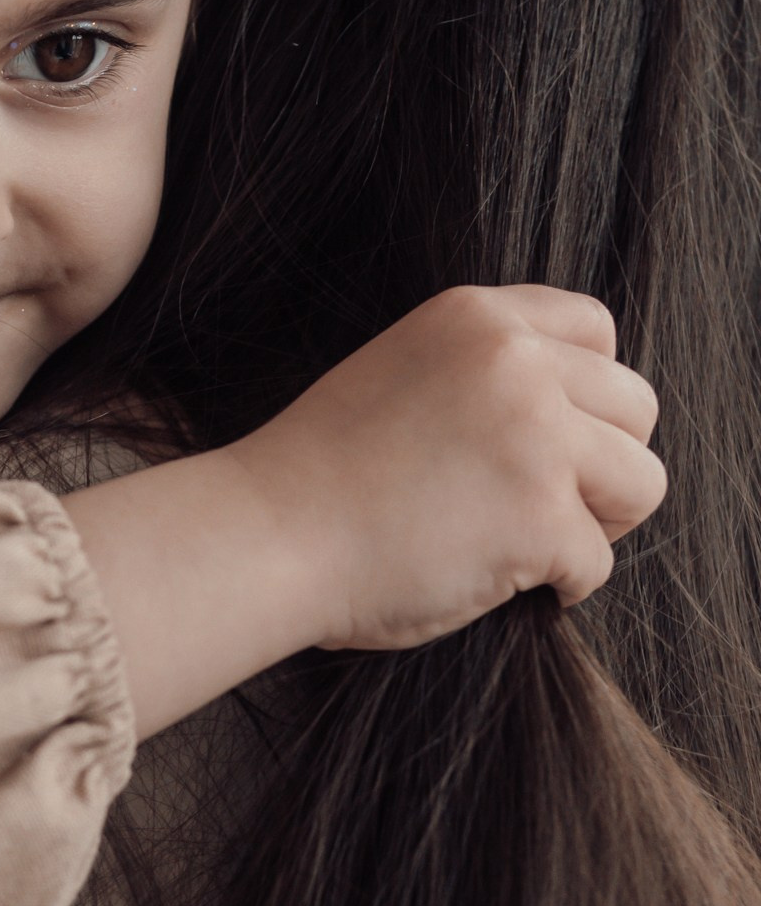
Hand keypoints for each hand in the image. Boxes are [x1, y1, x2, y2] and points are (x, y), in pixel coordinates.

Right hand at [230, 285, 663, 650]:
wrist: (264, 537)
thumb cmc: (318, 477)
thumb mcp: (402, 373)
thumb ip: (482, 373)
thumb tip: (575, 419)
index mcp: (475, 318)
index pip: (597, 328)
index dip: (587, 394)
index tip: (547, 438)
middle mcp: (515, 362)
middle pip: (637, 407)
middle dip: (602, 464)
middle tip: (537, 503)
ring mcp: (534, 437)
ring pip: (642, 482)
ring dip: (596, 523)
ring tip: (528, 542)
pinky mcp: (540, 517)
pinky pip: (597, 564)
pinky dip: (557, 588)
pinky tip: (496, 582)